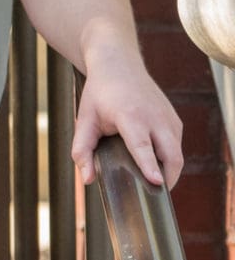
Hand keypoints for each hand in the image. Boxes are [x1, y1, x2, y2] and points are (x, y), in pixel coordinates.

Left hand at [73, 42, 183, 188]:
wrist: (118, 64)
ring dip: (169, 170)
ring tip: (155, 183)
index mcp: (130, 116)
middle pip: (170, 155)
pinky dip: (170, 158)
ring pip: (176, 153)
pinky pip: (176, 145)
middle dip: (168, 177)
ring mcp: (168, 118)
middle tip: (155, 195)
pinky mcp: (175, 120)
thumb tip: (87, 180)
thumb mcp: (84, 119)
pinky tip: (157, 165)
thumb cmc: (99, 94)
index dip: (149, 165)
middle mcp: (155, 117)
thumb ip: (82, 149)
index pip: (142, 146)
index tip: (157, 181)